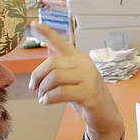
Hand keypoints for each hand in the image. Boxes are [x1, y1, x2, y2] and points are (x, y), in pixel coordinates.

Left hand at [28, 24, 123, 139]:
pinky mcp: (88, 93)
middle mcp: (84, 64)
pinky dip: (49, 98)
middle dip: (38, 76)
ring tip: (42, 97)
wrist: (105, 115)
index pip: (61, 42)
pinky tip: (47, 102)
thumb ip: (62, 66)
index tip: (34, 24)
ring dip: (43, 89)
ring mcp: (88, 78)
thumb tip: (47, 53)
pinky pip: (61, 92)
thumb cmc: (86, 97)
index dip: (46, 33)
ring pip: (55, 77)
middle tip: (35, 88)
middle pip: (52, 63)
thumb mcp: (73, 79)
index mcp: (79, 58)